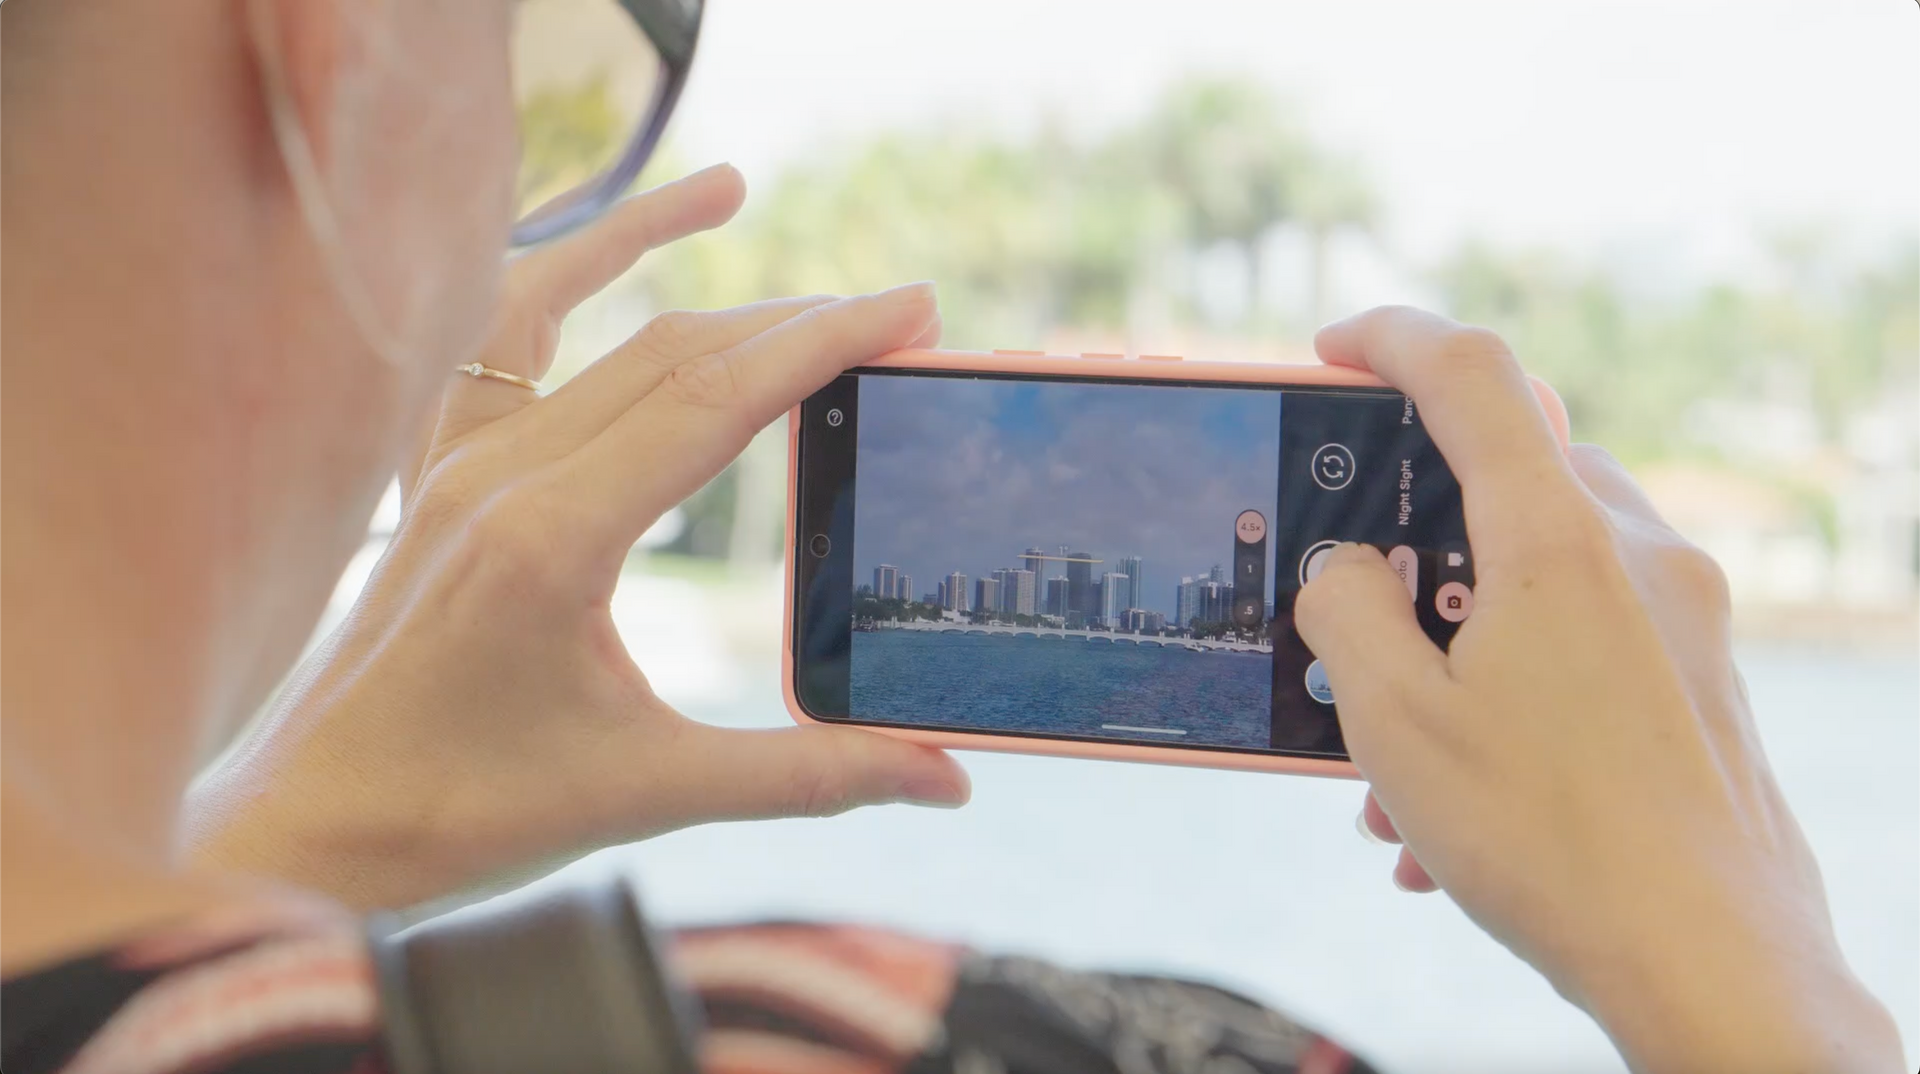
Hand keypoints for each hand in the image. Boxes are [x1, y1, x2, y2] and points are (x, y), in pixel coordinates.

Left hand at [184, 165, 967, 909]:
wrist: (317, 828)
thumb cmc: (468, 816)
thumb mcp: (653, 794)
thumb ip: (810, 775)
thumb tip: (945, 780)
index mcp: (556, 538)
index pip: (719, 399)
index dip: (826, 344)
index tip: (911, 312)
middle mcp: (501, 476)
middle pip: (673, 350)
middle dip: (793, 318)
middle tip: (897, 312)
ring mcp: (456, 463)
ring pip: (578, 319)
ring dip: (656, 251)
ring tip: (729, 190)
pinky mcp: (433, 472)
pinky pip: (495, 342)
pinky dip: (552, 278)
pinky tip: (596, 250)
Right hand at [1295, 307, 1900, 1073]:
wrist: (1710, 960)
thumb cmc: (1551, 841)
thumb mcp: (1394, 721)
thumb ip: (1344, 610)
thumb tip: (1343, 568)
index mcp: (1558, 540)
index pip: (1471, 373)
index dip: (1390, 337)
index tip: (1332, 348)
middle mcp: (1636, 554)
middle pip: (1507, 472)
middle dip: (1413, 532)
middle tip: (1350, 605)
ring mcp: (1682, 615)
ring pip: (1539, 570)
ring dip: (1453, 634)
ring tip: (1393, 758)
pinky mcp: (1700, 675)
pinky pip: (1585, 637)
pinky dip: (1508, 683)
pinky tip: (1455, 801)